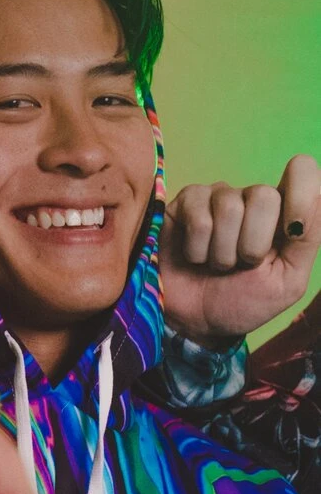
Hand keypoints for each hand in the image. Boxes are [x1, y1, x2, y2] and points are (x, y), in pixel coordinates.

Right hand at [160, 154, 320, 346]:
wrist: (197, 323)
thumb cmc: (243, 302)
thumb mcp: (288, 281)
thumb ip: (309, 236)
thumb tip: (317, 193)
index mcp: (283, 212)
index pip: (303, 171)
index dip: (302, 196)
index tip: (291, 232)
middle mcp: (250, 198)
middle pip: (264, 195)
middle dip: (252, 244)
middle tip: (242, 264)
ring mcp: (216, 197)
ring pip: (228, 208)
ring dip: (222, 253)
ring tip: (216, 265)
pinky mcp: (186, 203)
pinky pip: (198, 218)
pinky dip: (197, 249)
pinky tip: (194, 256)